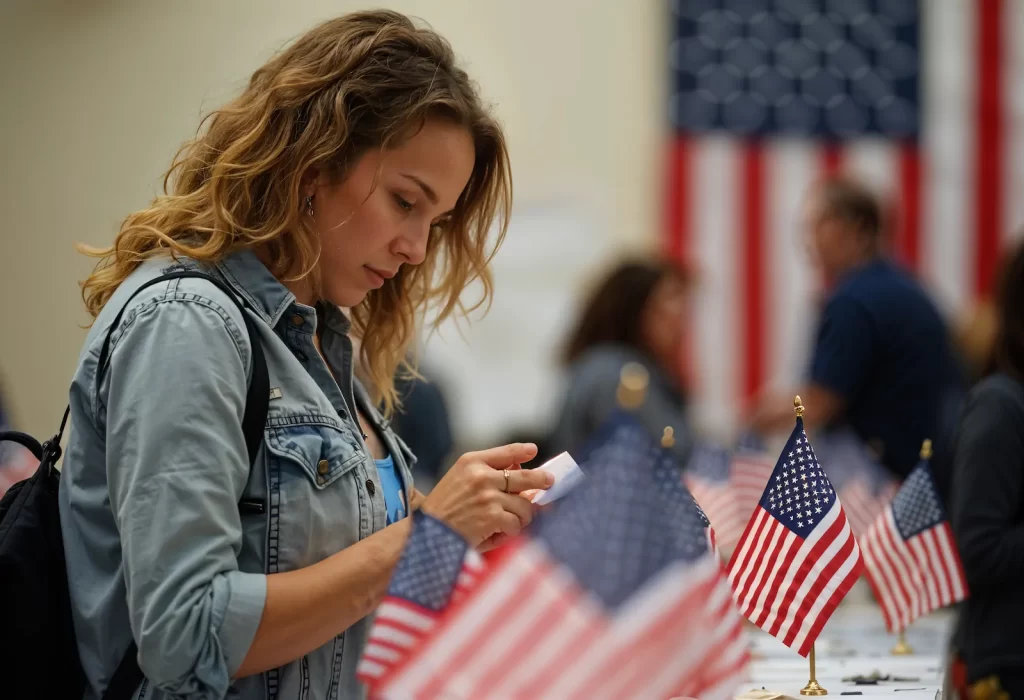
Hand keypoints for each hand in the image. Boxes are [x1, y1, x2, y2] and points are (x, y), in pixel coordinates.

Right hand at [420, 443, 553, 547]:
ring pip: (524, 505)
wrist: (426, 533)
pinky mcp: (493, 516)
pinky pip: (516, 524)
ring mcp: (489, 495)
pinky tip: (495, 534)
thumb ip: (484, 473)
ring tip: (506, 524)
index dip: (522, 451)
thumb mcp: (457, 480)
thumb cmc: (443, 510)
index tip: (533, 450)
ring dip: (520, 517)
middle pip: (525, 476)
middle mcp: (481, 475)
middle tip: (549, 482)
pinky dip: (510, 532)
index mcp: (470, 462)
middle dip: (541, 480)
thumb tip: (520, 471)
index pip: (504, 452)